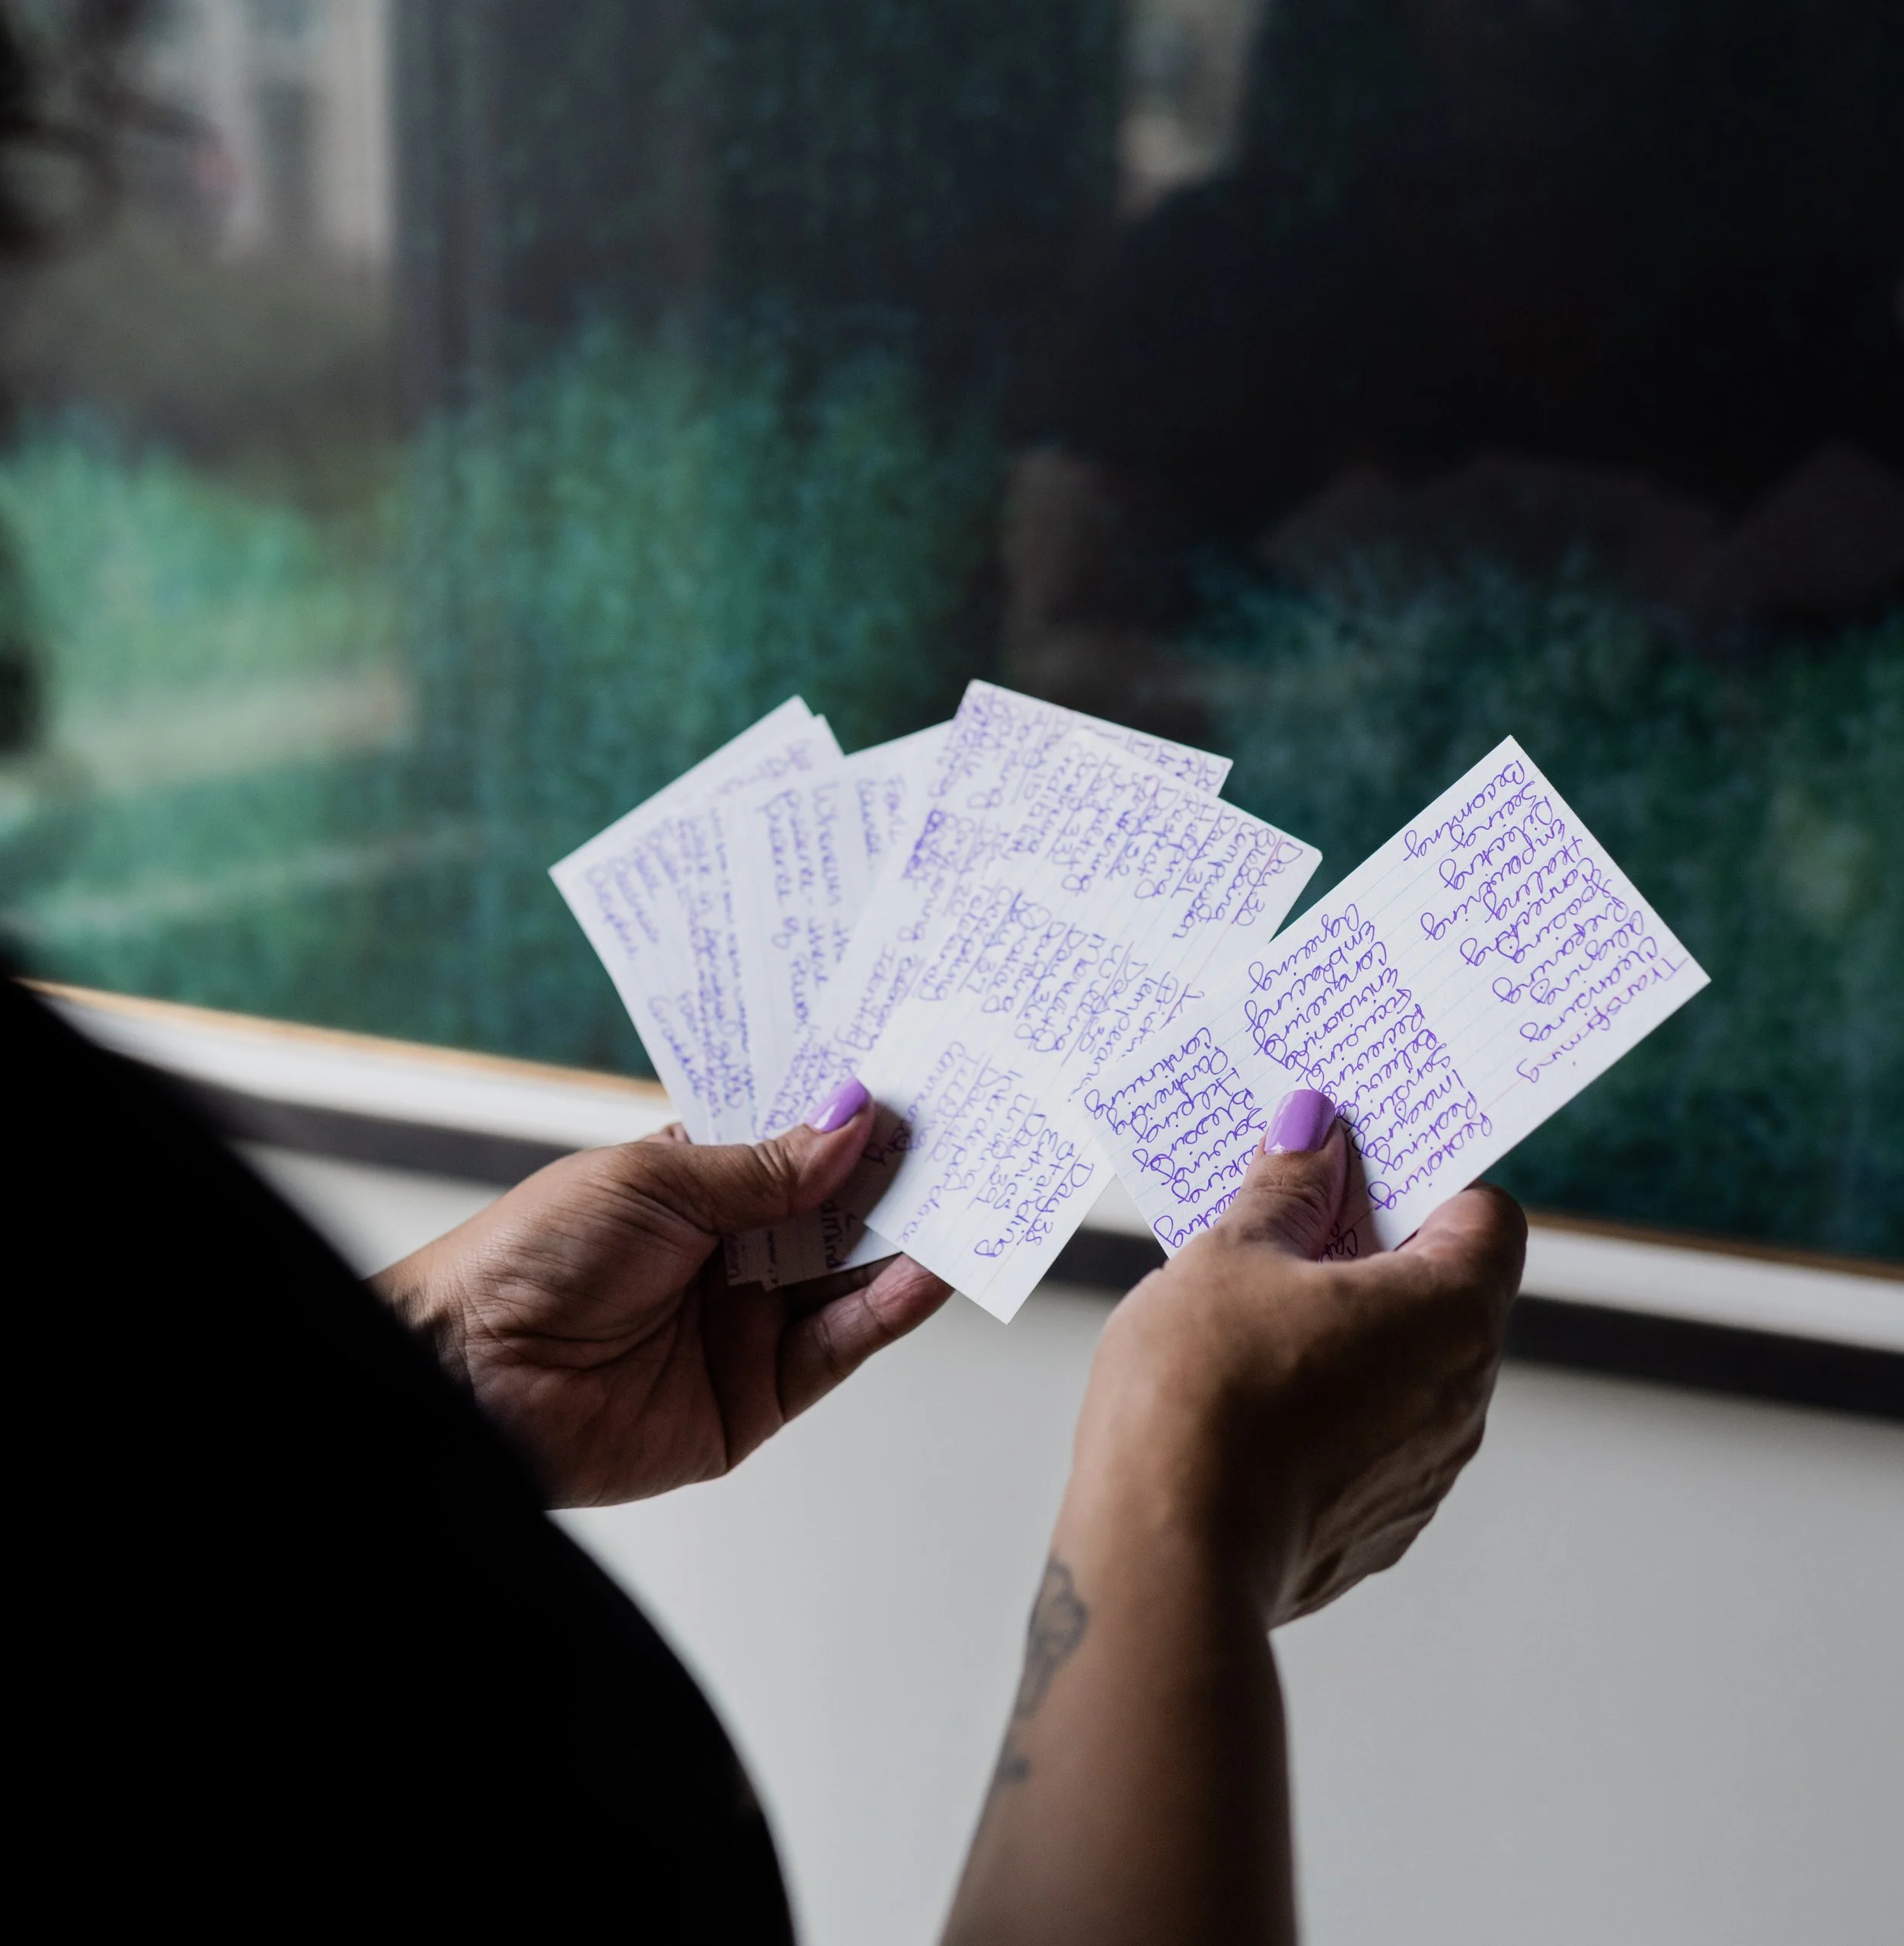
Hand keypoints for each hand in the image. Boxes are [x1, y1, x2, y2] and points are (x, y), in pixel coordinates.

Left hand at [370, 1083, 950, 1506]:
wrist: (467, 1377)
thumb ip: (768, 1166)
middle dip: (897, 1173)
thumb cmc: (529, 1257)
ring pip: (852, 1276)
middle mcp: (730, 1254)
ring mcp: (748, 1325)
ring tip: (971, 1191)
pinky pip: (841, 1346)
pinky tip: (928, 1267)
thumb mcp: (656, 1183)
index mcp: (696, 1187)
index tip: (915, 1079)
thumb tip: (856, 1117)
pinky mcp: (758, 1397)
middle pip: (836, 1211)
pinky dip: (891, 1307)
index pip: (795, 1146)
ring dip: (911, 1237)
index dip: (851, 1117)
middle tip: (967, 1128)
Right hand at [1071, 1094, 1526, 1625]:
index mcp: (1451, 1316)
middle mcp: (1462, 1400)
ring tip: (1247, 1312)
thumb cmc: (1204, 1392)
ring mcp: (1423, 1475)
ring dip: (1342, 1328)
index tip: (1353, 1162)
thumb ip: (1285, 1189)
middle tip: (1283, 1222)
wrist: (1165, 1550)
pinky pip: (1367, 1436)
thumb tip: (1311, 1135)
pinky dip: (1323, 1402)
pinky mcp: (1374, 1528)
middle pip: (1442, 1291)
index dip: (1423, 1178)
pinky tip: (1244, 1394)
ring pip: (1401, 1368)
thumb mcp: (1232, 1254)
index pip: (1486, 1215)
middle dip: (1366, 1249)